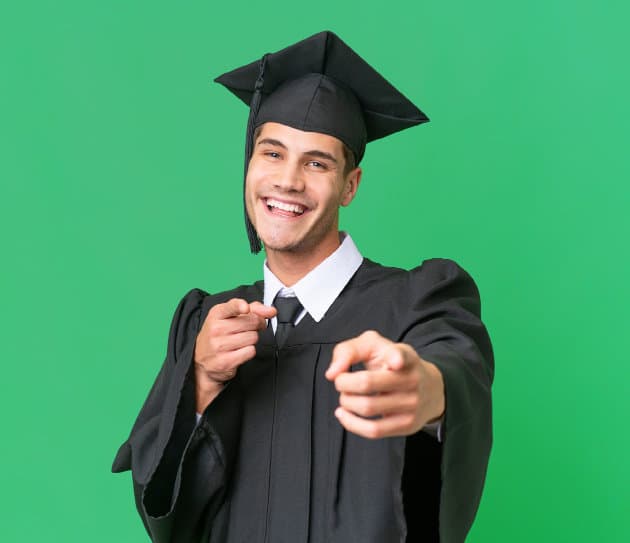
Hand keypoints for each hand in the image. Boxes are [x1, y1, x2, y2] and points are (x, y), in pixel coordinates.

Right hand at [194, 298, 275, 412]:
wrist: (203, 361)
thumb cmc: (220, 334)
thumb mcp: (231, 316)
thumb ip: (253, 309)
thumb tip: (271, 311)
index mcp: (217, 314)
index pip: (231, 307)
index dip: (240, 306)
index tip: (245, 308)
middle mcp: (215, 329)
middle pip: (252, 322)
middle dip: (256, 325)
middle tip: (249, 329)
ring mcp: (218, 346)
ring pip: (253, 337)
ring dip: (251, 340)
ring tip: (240, 342)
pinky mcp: (224, 361)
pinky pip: (250, 351)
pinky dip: (248, 352)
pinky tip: (239, 351)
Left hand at [325, 330, 444, 438]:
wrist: (429, 388)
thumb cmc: (391, 363)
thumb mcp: (374, 346)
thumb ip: (348, 351)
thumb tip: (332, 374)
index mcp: (404, 355)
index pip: (402, 355)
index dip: (397, 358)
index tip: (395, 362)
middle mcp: (411, 379)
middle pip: (367, 383)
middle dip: (343, 383)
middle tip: (342, 381)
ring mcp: (411, 404)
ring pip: (367, 407)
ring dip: (346, 402)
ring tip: (346, 396)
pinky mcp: (407, 425)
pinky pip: (374, 430)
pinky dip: (351, 423)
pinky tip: (343, 413)